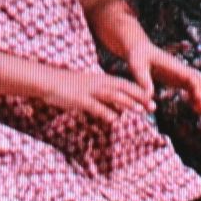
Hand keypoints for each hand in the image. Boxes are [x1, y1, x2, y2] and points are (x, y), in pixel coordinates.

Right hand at [40, 68, 154, 123]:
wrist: (47, 80)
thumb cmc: (67, 87)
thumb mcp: (88, 92)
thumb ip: (104, 101)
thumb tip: (118, 114)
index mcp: (101, 80)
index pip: (125, 84)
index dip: (139, 92)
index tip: (153, 99)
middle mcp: (98, 83)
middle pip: (123, 89)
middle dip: (139, 98)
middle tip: (154, 107)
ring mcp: (89, 91)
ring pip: (112, 96)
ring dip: (127, 103)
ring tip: (141, 111)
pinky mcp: (79, 99)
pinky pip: (95, 106)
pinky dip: (105, 112)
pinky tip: (114, 120)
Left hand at [126, 43, 200, 112]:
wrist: (139, 50)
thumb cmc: (137, 56)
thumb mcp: (137, 67)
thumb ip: (143, 80)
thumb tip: (149, 96)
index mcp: (173, 66)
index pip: (191, 76)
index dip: (197, 88)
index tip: (198, 100)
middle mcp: (180, 69)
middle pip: (200, 78)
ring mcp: (180, 73)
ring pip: (198, 82)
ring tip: (199, 110)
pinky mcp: (177, 77)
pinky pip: (191, 86)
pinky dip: (195, 95)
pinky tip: (194, 106)